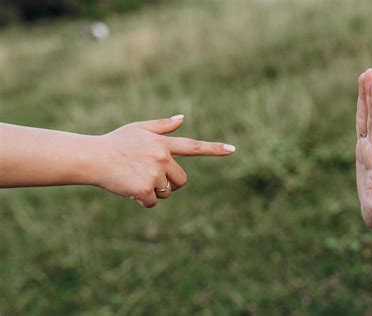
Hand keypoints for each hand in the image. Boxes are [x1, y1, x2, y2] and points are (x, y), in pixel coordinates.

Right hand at [92, 115, 234, 207]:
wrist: (93, 157)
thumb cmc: (115, 143)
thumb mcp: (138, 129)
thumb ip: (162, 126)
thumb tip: (182, 118)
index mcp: (163, 143)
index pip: (194, 146)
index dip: (214, 148)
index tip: (233, 150)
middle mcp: (163, 157)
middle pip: (182, 180)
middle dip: (169, 183)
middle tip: (149, 176)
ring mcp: (154, 173)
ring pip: (167, 192)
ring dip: (154, 191)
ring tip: (135, 179)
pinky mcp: (145, 188)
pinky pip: (153, 202)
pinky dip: (142, 200)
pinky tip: (129, 189)